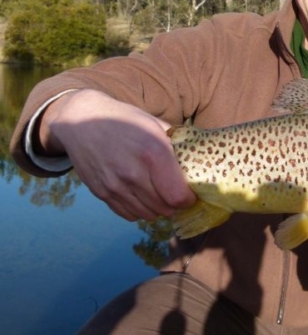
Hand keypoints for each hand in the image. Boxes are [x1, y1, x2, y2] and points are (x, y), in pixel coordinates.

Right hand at [39, 89, 195, 220]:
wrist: (82, 120)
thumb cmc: (125, 119)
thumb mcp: (156, 124)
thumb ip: (177, 145)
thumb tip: (199, 159)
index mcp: (153, 153)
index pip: (178, 196)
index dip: (189, 199)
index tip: (190, 193)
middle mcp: (133, 173)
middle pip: (165, 209)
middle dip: (175, 204)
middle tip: (176, 193)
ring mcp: (115, 186)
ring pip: (147, 214)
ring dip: (158, 208)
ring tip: (160, 194)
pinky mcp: (101, 193)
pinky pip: (128, 214)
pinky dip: (139, 209)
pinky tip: (141, 195)